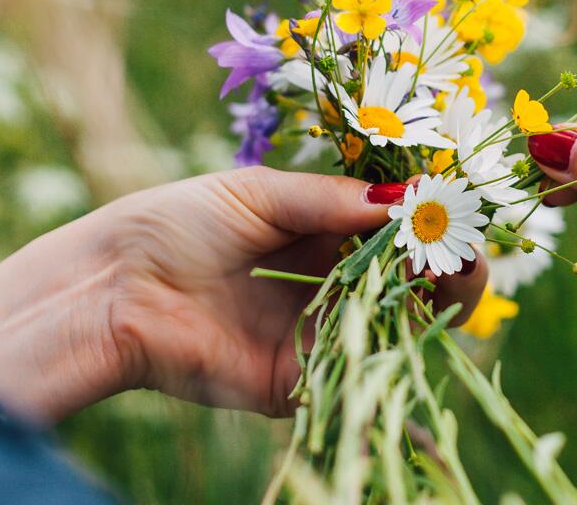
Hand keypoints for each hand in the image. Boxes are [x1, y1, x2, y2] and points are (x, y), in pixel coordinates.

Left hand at [0, 167, 485, 421]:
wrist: (110, 291)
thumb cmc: (175, 225)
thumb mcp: (260, 193)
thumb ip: (333, 200)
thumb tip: (409, 197)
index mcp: (325, 234)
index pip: (400, 229)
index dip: (434, 217)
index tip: (459, 203)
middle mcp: (332, 284)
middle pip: (414, 279)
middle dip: (450, 259)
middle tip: (465, 241)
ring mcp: (321, 335)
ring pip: (402, 324)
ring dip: (437, 298)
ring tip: (454, 266)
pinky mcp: (302, 382)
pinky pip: (361, 372)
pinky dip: (399, 351)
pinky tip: (421, 315)